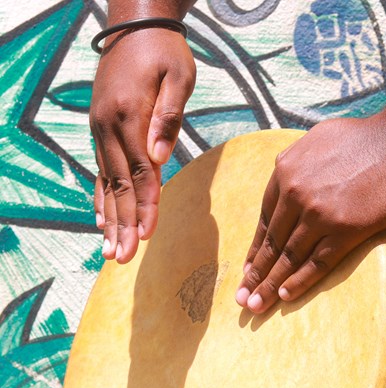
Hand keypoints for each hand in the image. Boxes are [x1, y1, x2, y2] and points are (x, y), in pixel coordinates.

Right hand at [89, 27, 194, 263]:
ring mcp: (101, 128)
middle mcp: (109, 126)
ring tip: (109, 250)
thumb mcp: (179, 76)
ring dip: (110, 217)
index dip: (145, 206)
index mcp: (130, 116)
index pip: (141, 172)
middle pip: (119, 185)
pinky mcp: (101, 128)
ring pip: (107, 181)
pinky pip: (101, 169)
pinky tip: (102, 218)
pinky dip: (102, 196)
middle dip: (123, 224)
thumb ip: (169, 117)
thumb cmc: (166, 52)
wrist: (136, 24)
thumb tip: (161, 158)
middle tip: (122, 258)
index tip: (147, 236)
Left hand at [235, 115, 385, 312]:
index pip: (265, 219)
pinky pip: (317, 262)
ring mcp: (319, 213)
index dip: (256, 248)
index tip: (249, 268)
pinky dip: (299, 281)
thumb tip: (288, 172)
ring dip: (271, 285)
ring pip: (289, 256)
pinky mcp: (345, 229)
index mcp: (286, 170)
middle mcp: (296, 193)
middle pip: (272, 242)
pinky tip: (286, 297)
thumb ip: (298, 160)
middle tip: (241, 298)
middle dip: (255, 274)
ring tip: (257, 306)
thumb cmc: (368, 137)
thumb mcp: (318, 138)